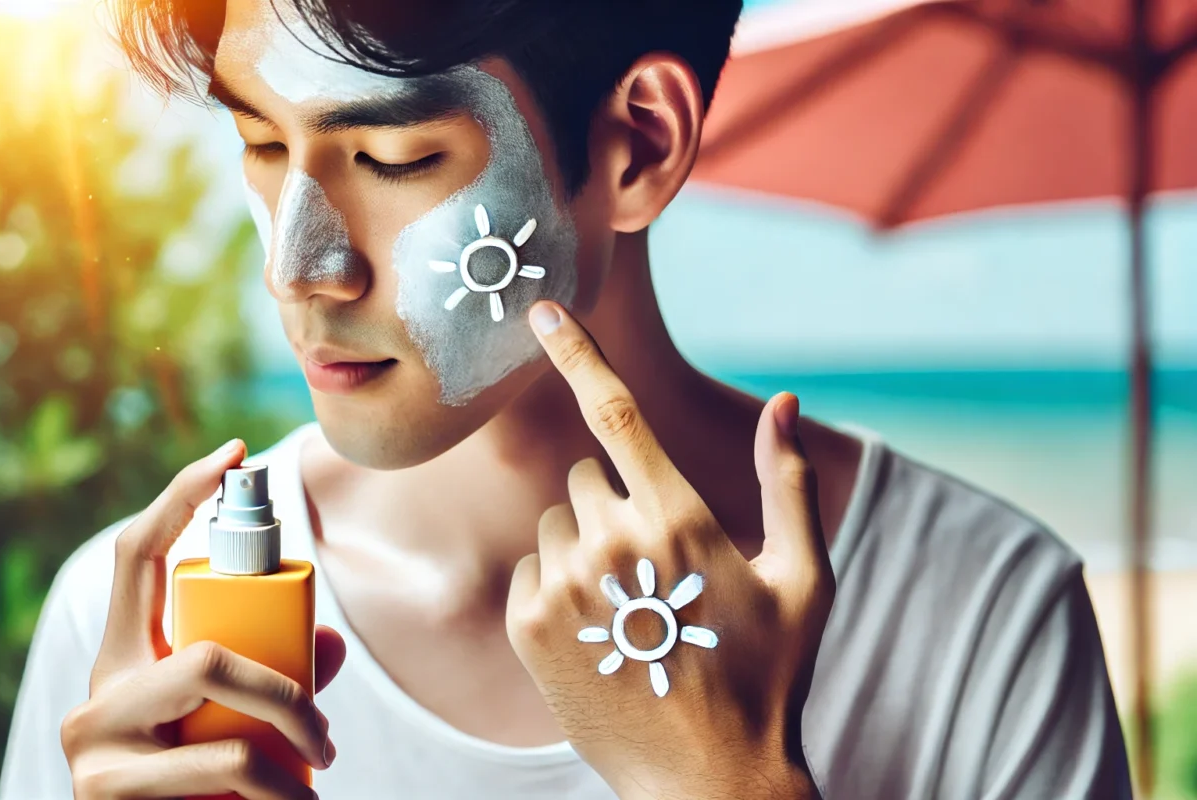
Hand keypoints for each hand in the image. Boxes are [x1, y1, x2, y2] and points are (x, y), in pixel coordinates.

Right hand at [60, 440, 346, 798]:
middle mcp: (92, 697)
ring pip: (218, 722)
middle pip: (202, 652)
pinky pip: (217, 774)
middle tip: (330, 739)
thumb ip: (273, 680)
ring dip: (291, 755)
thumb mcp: (233, 728)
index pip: (132, 556)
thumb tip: (324, 641)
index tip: (232, 452)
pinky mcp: (104, 798)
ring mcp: (90, 750)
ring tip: (316, 786)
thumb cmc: (201, 793)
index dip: (178, 496)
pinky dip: (275, 796)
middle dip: (286, 692)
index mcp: (120, 661)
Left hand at [506, 302, 832, 799]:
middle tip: (660, 571)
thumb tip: (787, 399)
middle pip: (589, 477)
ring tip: (633, 610)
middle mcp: (612, 543)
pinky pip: (530, 569)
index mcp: (679, 519)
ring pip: (557, 523)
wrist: (710, 780)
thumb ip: (789, 483)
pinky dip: (557, 587)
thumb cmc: (769, 675)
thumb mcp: (803, 580)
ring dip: (587, 548)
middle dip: (619, 503)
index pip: (618, 413)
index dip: (578, 351)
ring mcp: (564, 586)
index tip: (542, 308)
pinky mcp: (528, 626)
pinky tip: (601, 631)